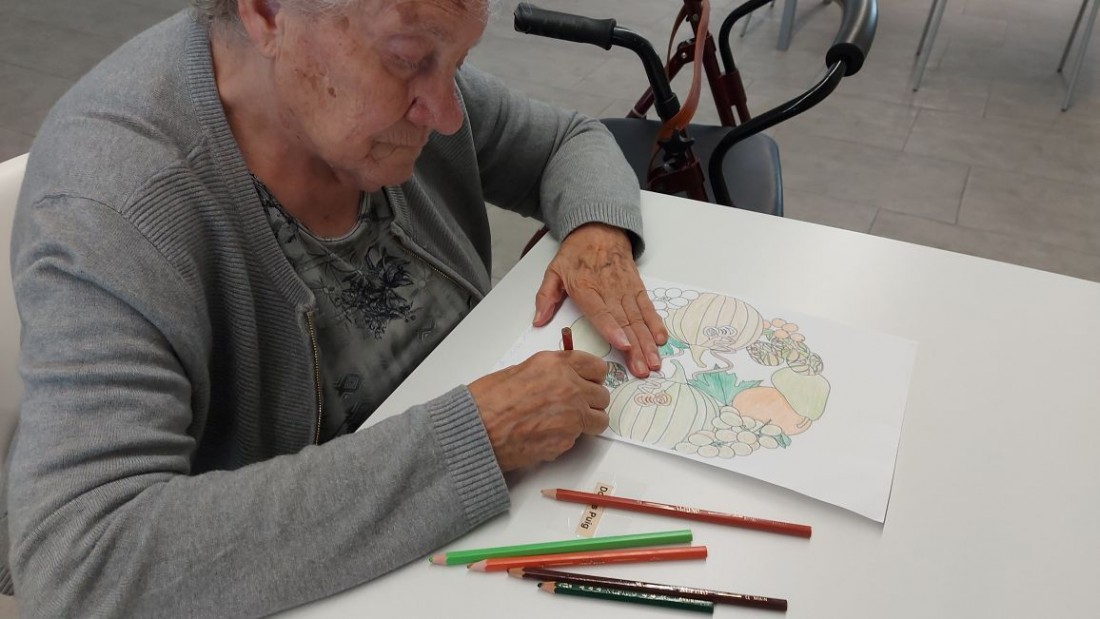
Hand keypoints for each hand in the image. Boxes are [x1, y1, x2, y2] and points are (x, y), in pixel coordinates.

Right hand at [469, 351, 609, 471]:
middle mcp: (570, 387)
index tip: (592, 382)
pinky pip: (579, 439)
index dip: (594, 377)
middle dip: (591, 402)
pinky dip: (567, 439)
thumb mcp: (520, 370)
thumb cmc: (488, 402)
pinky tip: (546, 435)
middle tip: (576, 406)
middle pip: (602, 395)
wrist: (477, 430)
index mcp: (557, 365)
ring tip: (566, 424)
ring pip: (599, 420)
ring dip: (587, 422)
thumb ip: (548, 373)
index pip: (597, 367)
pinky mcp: (567, 440)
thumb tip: (562, 380)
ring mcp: (572, 415)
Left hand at [533, 223, 666, 377]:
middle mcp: (609, 290)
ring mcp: (625, 289)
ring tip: (654, 361)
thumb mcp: (554, 271)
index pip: (601, 312)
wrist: (599, 229)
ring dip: (648, 342)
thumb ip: (545, 297)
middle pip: (624, 322)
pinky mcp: (637, 287)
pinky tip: (661, 339)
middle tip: (643, 369)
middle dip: (636, 347)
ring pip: (639, 318)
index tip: (623, 345)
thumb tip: (537, 320)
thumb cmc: (575, 254)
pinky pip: (647, 307)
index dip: (612, 329)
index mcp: (586, 288)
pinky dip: (655, 323)